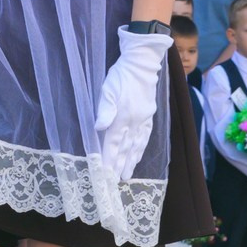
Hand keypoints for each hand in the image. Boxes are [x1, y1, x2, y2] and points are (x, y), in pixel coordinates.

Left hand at [92, 27, 172, 181]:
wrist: (142, 64)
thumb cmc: (121, 75)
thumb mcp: (108, 89)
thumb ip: (105, 110)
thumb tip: (98, 128)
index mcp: (122, 116)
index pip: (113, 143)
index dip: (109, 158)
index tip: (105, 173)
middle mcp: (134, 121)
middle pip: (125, 148)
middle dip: (119, 165)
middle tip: (115, 182)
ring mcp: (143, 119)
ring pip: (137, 145)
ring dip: (131, 161)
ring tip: (127, 175)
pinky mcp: (148, 115)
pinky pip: (145, 136)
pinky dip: (141, 148)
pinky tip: (138, 156)